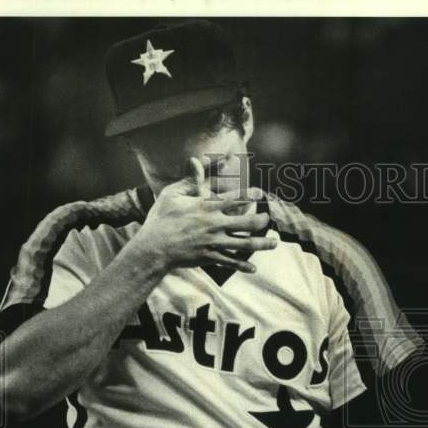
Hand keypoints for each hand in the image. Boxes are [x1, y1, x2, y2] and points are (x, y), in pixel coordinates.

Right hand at [132, 158, 276, 274]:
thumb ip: (189, 180)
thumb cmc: (161, 218)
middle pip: (247, 222)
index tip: (260, 193)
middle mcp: (214, 224)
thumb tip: (195, 160)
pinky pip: (230, 262)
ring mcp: (213, 243)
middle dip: (262, 221)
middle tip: (269, 219)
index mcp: (207, 207)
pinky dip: (242, 265)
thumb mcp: (172, 194)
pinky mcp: (209, 258)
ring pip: (244, 244)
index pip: (234, 198)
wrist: (153, 248)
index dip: (249, 195)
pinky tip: (253, 268)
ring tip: (274, 243)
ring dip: (262, 244)